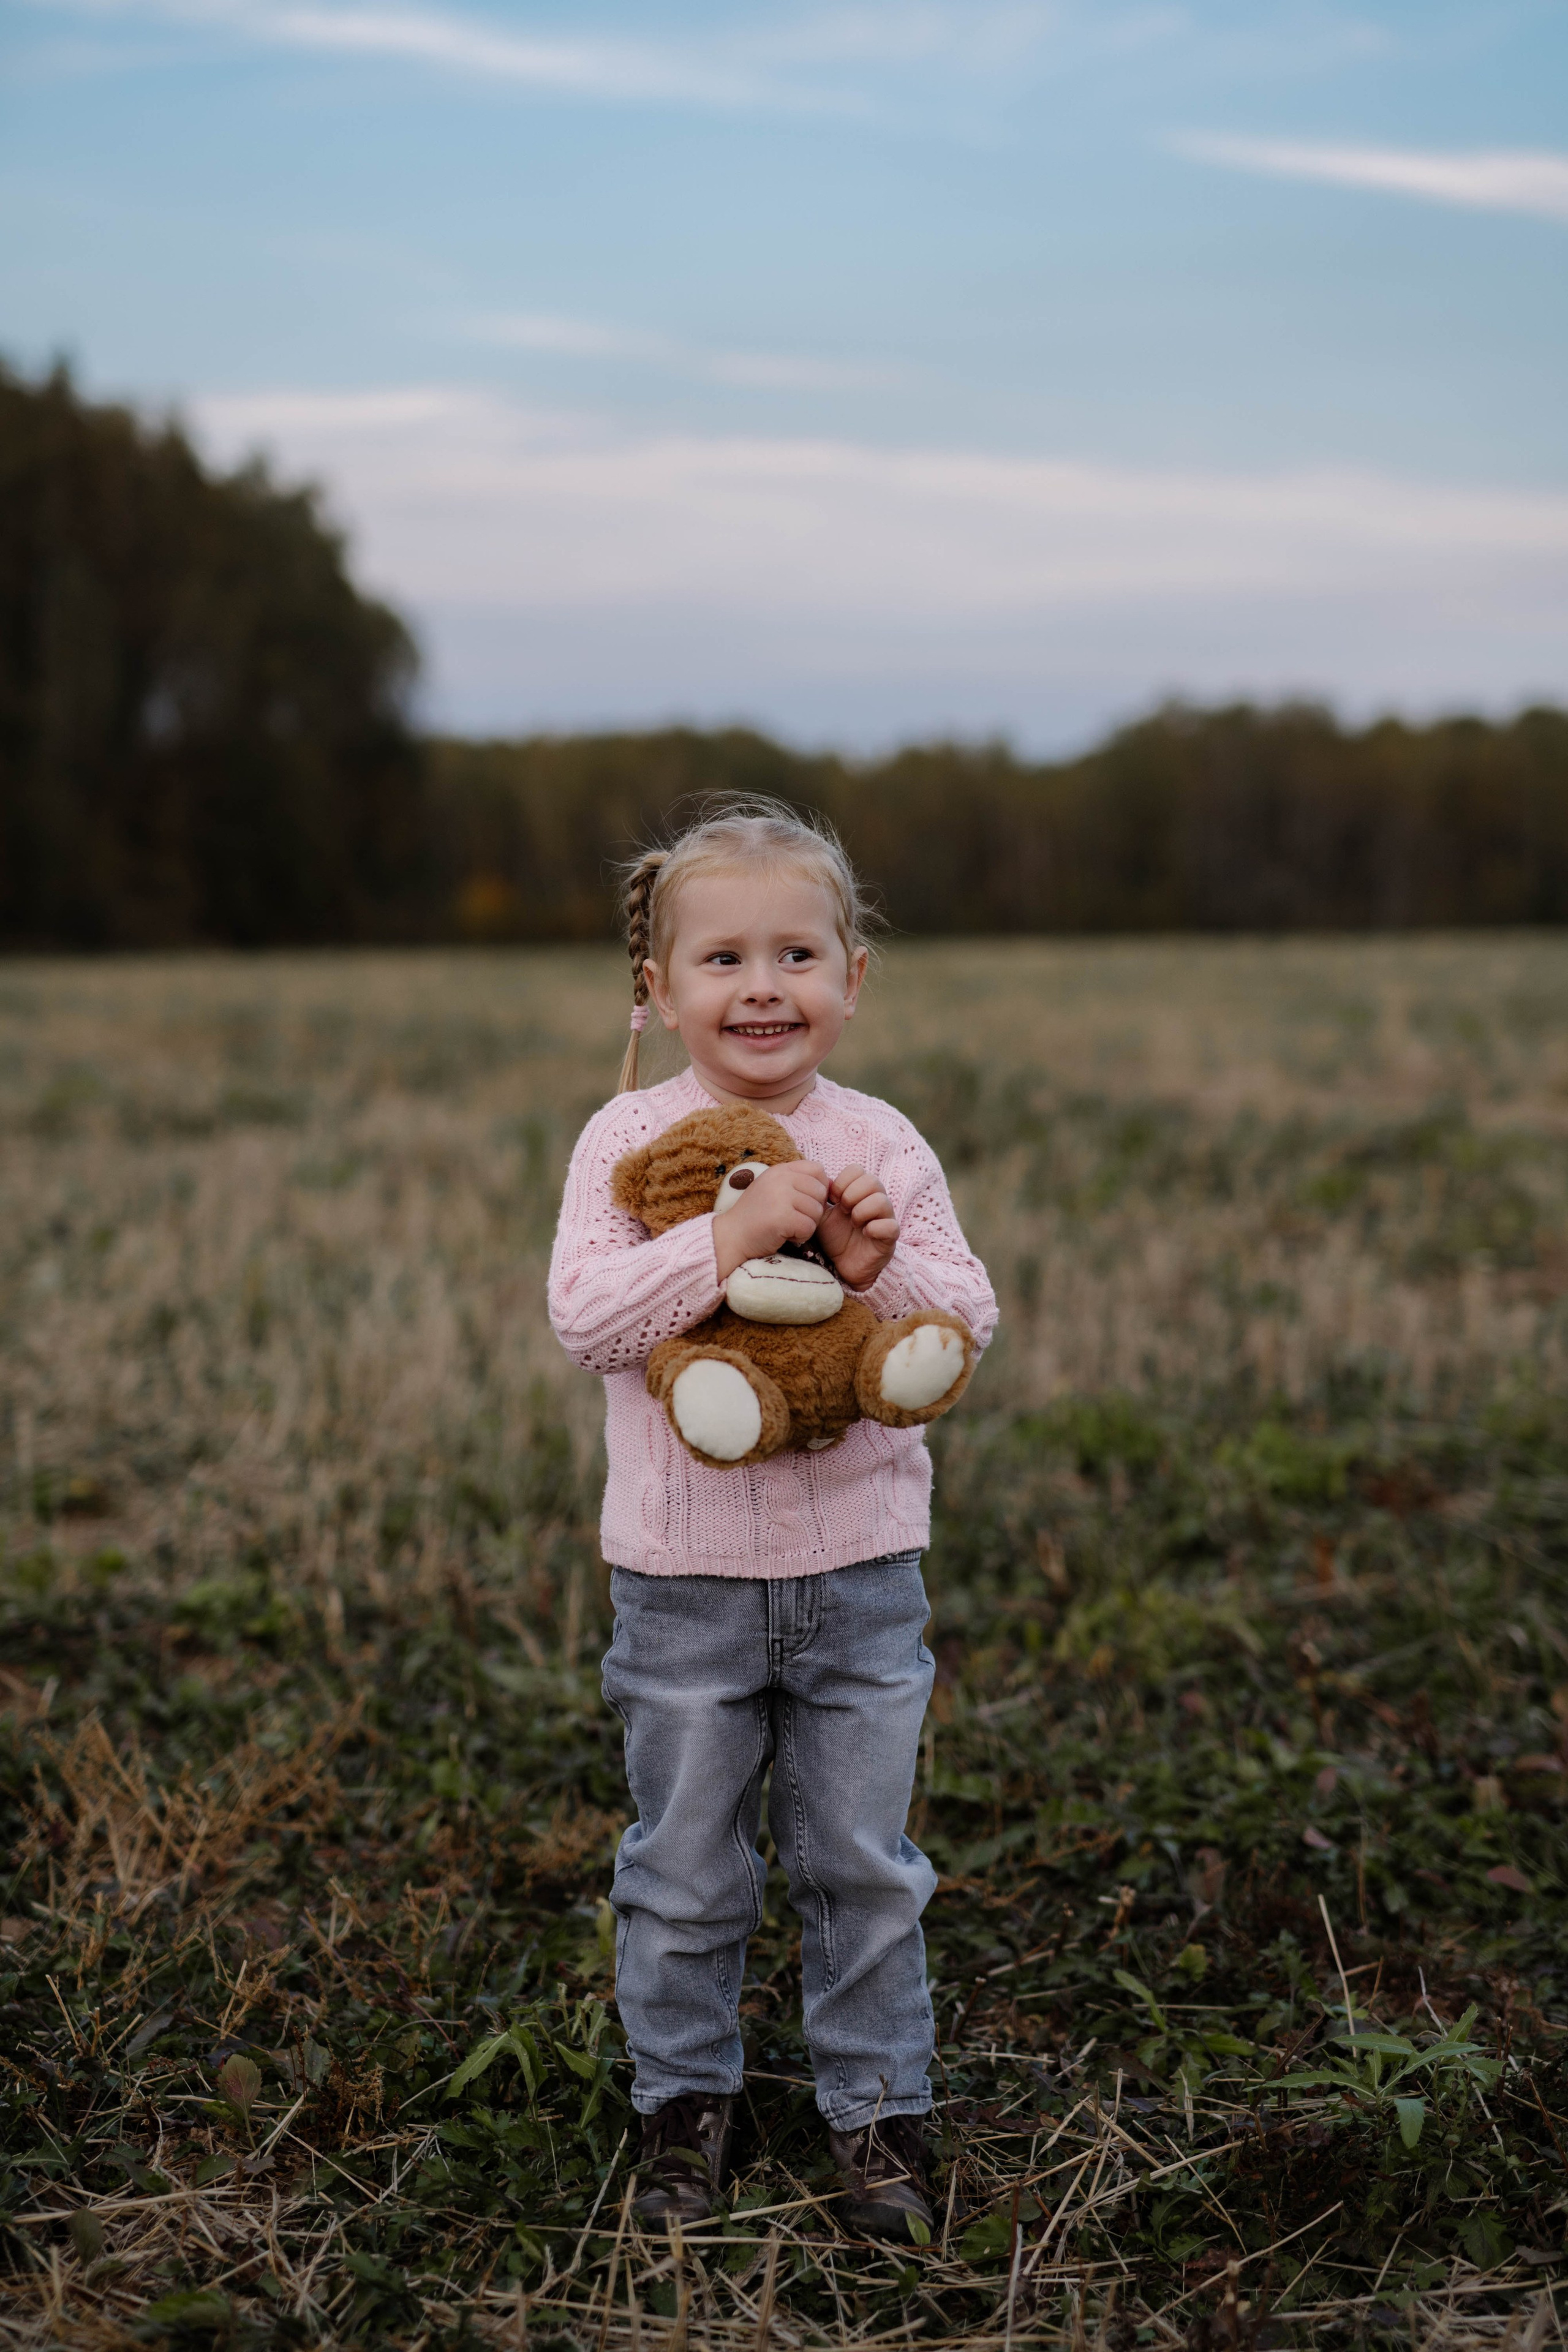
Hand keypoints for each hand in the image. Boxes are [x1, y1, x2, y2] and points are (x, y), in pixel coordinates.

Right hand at [711, 1159, 829, 1283]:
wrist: (732, 1236)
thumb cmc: (756, 1216)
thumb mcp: (773, 1189)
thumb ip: (797, 1183)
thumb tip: (830, 1185)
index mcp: (780, 1170)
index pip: (817, 1169)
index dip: (818, 1187)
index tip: (804, 1201)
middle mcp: (780, 1179)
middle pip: (820, 1192)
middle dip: (813, 1210)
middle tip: (794, 1218)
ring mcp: (780, 1197)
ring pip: (817, 1211)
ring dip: (806, 1224)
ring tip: (787, 1227)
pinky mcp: (782, 1217)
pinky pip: (809, 1227)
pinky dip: (801, 1236)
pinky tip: (785, 1235)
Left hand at [817, 1165, 898, 1291]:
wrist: (843, 1266)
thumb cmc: (836, 1238)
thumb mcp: (821, 1216)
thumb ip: (819, 1198)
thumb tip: (821, 1180)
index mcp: (860, 1192)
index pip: (857, 1169)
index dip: (842, 1181)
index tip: (833, 1198)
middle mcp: (876, 1201)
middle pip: (872, 1180)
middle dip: (852, 1194)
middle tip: (843, 1210)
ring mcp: (885, 1218)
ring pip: (882, 1201)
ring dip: (862, 1211)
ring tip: (853, 1223)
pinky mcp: (890, 1237)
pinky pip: (890, 1225)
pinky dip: (874, 1228)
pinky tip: (865, 1234)